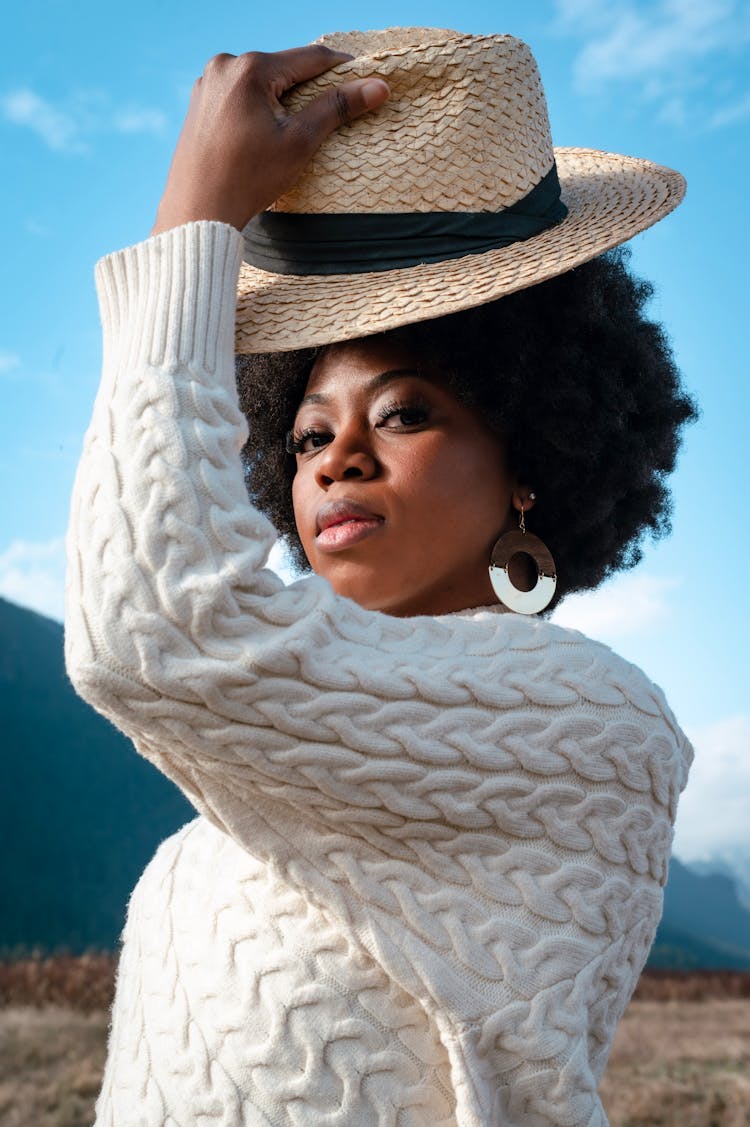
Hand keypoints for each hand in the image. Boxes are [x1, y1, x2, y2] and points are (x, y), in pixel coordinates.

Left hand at [151, 45, 388, 234]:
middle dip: (308, 86)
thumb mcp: (299, 142)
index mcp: (250, 68)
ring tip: (296, 126)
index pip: (309, 58)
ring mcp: (207, 83)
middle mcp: (224, 66)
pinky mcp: (199, 103)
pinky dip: (259, 107)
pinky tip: (266, 132)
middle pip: (283, 69)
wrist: (198, 211)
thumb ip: (337, 108)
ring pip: (261, 82)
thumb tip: (378, 87)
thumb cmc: (248, 179)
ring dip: (282, 97)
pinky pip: (240, 95)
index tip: (364, 76)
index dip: (341, 67)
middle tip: (332, 108)